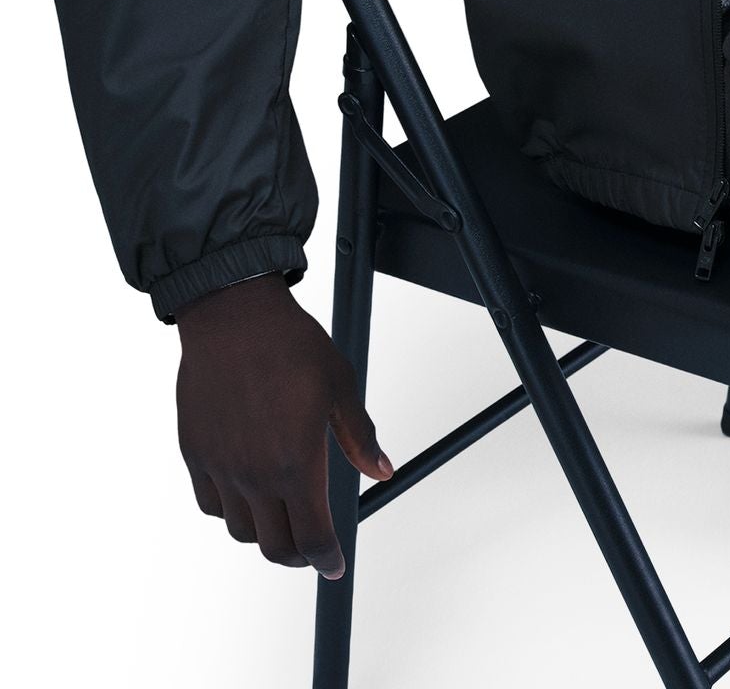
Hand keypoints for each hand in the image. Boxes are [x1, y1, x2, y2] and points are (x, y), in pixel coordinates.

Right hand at [175, 273, 392, 580]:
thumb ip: (359, 436)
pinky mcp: (195, 454)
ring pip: (240, 530)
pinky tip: (248, 491)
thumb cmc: (292, 345)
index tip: (334, 565)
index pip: (311, 535)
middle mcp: (254, 474)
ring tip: (283, 514)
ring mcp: (220, 467)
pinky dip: (230, 509)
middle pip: (273, 546)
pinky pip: (210, 504)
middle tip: (313, 546)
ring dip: (264, 532)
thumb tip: (381, 470)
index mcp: (296, 462)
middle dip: (297, 555)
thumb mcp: (340, 386)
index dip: (325, 558)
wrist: (234, 318)